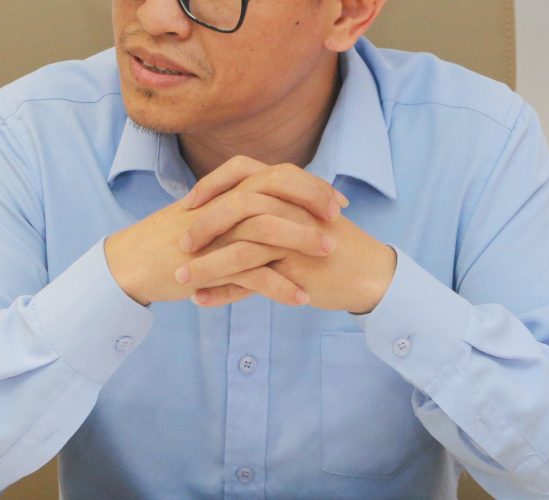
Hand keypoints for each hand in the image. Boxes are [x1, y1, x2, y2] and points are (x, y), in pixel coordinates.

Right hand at [104, 156, 346, 306]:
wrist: (133, 263)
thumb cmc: (173, 240)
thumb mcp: (212, 214)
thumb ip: (241, 207)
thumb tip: (277, 207)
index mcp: (227, 190)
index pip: (278, 174)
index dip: (312, 185)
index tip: (337, 201)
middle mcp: (224, 203)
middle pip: (277, 188)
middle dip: (313, 201)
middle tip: (339, 219)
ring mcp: (217, 233)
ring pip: (268, 226)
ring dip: (303, 238)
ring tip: (330, 253)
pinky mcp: (210, 264)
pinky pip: (251, 273)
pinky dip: (279, 286)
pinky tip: (300, 298)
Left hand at [178, 157, 396, 312]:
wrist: (367, 272)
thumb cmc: (330, 245)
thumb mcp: (298, 217)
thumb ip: (269, 208)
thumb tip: (229, 209)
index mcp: (288, 189)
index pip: (241, 171)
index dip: (211, 184)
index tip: (187, 203)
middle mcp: (289, 208)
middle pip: (235, 207)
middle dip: (202, 226)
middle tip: (180, 245)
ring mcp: (293, 239)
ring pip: (239, 248)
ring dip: (205, 266)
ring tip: (181, 280)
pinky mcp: (295, 269)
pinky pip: (252, 281)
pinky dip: (223, 292)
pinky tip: (201, 301)